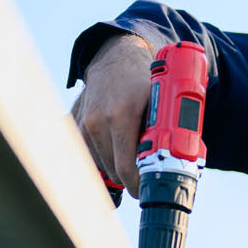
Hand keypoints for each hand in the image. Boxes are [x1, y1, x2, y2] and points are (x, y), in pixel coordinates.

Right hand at [71, 34, 154, 192]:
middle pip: (112, 170)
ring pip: (99, 164)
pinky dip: (102, 156)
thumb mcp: (161, 104)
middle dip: (129, 177)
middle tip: (143, 175)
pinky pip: (87, 153)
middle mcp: (97, 121)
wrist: (117, 58)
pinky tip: (114, 148)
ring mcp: (82, 122)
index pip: (125, 168)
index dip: (137, 184)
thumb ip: (163, 132)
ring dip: (115, 167)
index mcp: (121, 116)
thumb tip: (174, 164)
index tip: (146, 188)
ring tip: (130, 157)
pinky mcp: (74, 122)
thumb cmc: (144, 82)